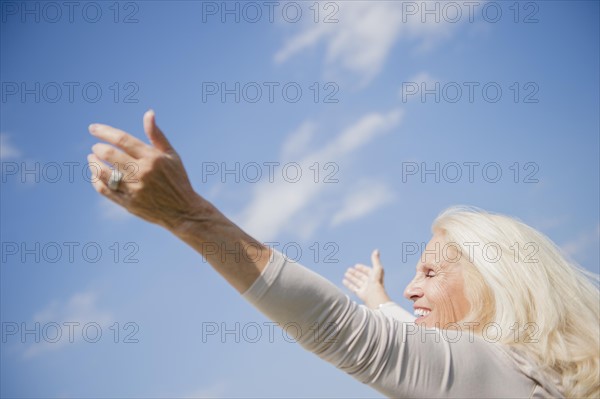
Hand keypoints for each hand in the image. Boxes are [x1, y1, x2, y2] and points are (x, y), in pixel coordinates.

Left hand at [88, 110, 205, 231]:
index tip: (93, 128)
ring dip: (93, 163)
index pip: (122, 140)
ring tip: (91, 158)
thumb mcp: (171, 155)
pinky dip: (96, 181)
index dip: (104, 132)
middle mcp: (142, 172)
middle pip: (110, 155)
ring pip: (104, 173)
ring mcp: (135, 189)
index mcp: (152, 158)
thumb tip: (148, 113)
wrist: (183, 211)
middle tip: (96, 147)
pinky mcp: (129, 204)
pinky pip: (105, 190)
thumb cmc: (177, 179)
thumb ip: (156, 135)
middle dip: (98, 148)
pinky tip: (95, 175)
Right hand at [343, 249, 390, 308]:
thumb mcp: (377, 268)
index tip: (356, 265)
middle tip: (348, 269)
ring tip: (345, 273)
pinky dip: (348, 284)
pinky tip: (344, 280)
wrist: (375, 296)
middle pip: (361, 276)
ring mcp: (365, 289)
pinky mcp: (361, 294)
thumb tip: (376, 250)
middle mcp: (370, 283)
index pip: (367, 271)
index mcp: (374, 276)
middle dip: (355, 272)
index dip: (362, 268)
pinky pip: (353, 288)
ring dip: (351, 277)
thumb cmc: (377, 282)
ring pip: (357, 282)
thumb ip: (375, 260)